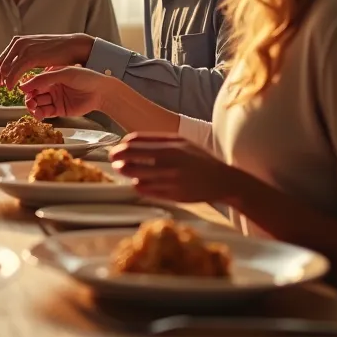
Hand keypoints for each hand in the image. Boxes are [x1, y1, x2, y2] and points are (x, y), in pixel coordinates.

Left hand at [0, 33, 93, 89]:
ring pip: (6, 68)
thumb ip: (25, 57)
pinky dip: (11, 81)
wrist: (73, 46)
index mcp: (18, 41)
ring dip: (4, 81)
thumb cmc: (57, 51)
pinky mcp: (30, 56)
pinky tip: (11, 88)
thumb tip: (16, 67)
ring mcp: (24, 48)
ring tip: (4, 91)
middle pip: (0, 64)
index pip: (1, 59)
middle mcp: (18, 43)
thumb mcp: (37, 51)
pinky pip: (15, 71)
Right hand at [17, 66, 113, 118]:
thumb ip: (44, 78)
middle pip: (35, 94)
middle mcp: (52, 87)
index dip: (28, 86)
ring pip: (39, 104)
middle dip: (30, 98)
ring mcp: (56, 99)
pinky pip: (46, 112)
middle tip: (29, 102)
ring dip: (33, 107)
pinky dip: (40, 114)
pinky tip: (38, 114)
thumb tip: (24, 85)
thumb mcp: (63, 73)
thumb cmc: (86, 77)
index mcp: (51, 76)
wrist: (102, 91)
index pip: (35, 82)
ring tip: (34, 108)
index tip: (23, 90)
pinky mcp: (60, 110)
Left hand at [109, 132, 245, 202]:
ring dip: (126, 173)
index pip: (133, 143)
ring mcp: (168, 181)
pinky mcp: (170, 196)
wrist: (222, 180)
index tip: (117, 148)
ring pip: (134, 177)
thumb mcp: (180, 142)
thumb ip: (155, 140)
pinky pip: (144, 190)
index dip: (120, 146)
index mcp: (169, 147)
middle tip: (114, 160)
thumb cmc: (199, 158)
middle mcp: (168, 164)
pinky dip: (138, 185)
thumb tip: (128, 140)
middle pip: (129, 160)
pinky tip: (139, 182)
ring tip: (126, 170)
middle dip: (117, 160)